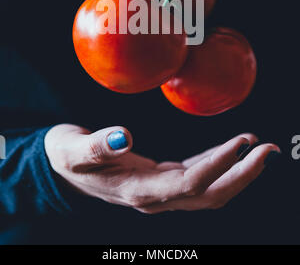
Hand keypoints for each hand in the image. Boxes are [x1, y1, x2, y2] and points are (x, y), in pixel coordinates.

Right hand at [45, 124, 279, 213]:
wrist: (60, 169)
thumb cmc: (65, 157)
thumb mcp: (73, 149)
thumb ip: (97, 146)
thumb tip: (123, 135)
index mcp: (137, 190)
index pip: (188, 182)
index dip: (217, 164)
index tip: (241, 142)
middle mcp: (154, 197)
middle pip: (209, 195)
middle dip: (243, 175)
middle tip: (268, 150)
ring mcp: (159, 193)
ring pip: (208, 191)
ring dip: (237, 172)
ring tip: (259, 148)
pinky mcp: (160, 182)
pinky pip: (197, 179)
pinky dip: (219, 165)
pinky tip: (229, 150)